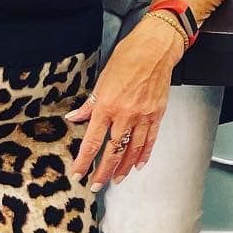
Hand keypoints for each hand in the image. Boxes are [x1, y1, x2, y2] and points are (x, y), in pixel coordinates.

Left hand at [66, 15, 179, 189]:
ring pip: (132, 149)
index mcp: (107, 106)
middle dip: (103, 171)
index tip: (78, 173)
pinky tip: (139, 164)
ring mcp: (143, 115)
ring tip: (117, 179)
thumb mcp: (102, 80)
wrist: (156, 48)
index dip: (84, 161)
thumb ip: (89, 104)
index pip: (92, 141)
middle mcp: (125, 114)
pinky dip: (144, 153)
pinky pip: (150, 139)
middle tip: (96, 185)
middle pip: (113, 151)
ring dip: (123, 167)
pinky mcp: (157, 113)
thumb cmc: (128, 57)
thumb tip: (75, 117)